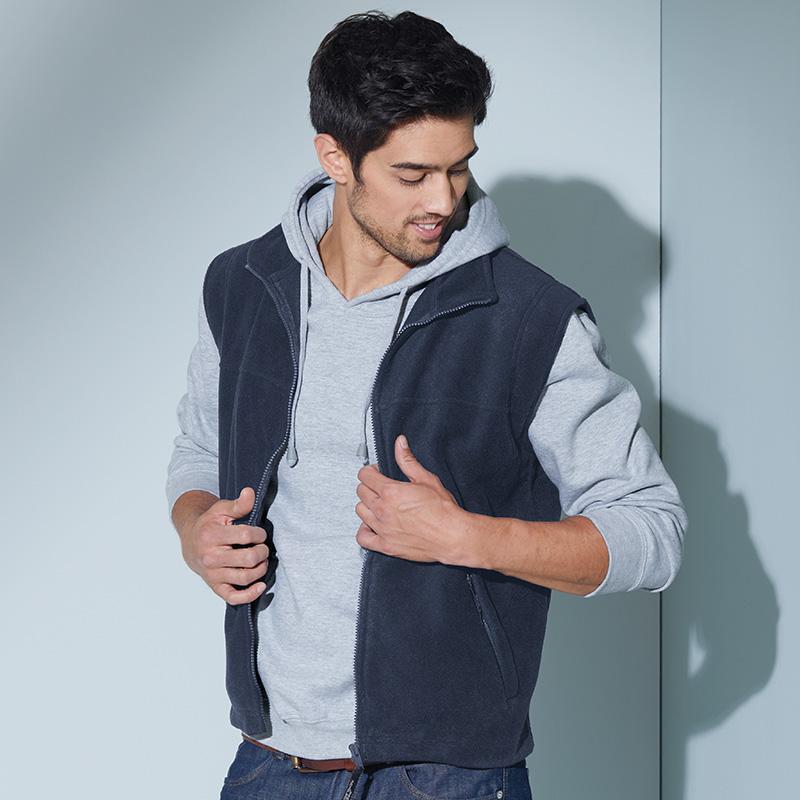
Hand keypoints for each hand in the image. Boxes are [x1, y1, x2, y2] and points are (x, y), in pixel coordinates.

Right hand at [180, 487, 268, 604]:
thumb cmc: (209, 525)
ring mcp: (213, 574)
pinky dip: (250, 594)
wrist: (191, 543)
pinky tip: (261, 586)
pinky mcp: (216, 586)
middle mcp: (211, 557)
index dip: (259, 534)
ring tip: (262, 561)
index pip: (245, 536)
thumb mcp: (221, 510)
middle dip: (262, 552)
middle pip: (248, 559)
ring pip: (244, 578)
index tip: (260, 534)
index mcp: (212, 535)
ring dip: (260, 570)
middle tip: (263, 548)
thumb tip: (250, 492)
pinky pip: (233, 597)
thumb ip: (238, 504)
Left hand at [355, 434, 467, 564]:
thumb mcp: (426, 479)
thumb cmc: (443, 510)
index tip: (377, 473)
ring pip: (360, 511)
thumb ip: (408, 460)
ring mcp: (382, 529)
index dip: (371, 471)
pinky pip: (363, 537)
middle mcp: (383, 510)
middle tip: (380, 487)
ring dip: (367, 505)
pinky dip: (364, 530)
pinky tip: (373, 525)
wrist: (452, 536)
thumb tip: (400, 443)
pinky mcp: (385, 545)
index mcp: (390, 492)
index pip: (365, 476)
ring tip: (379, 504)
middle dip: (369, 486)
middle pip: (361, 492)